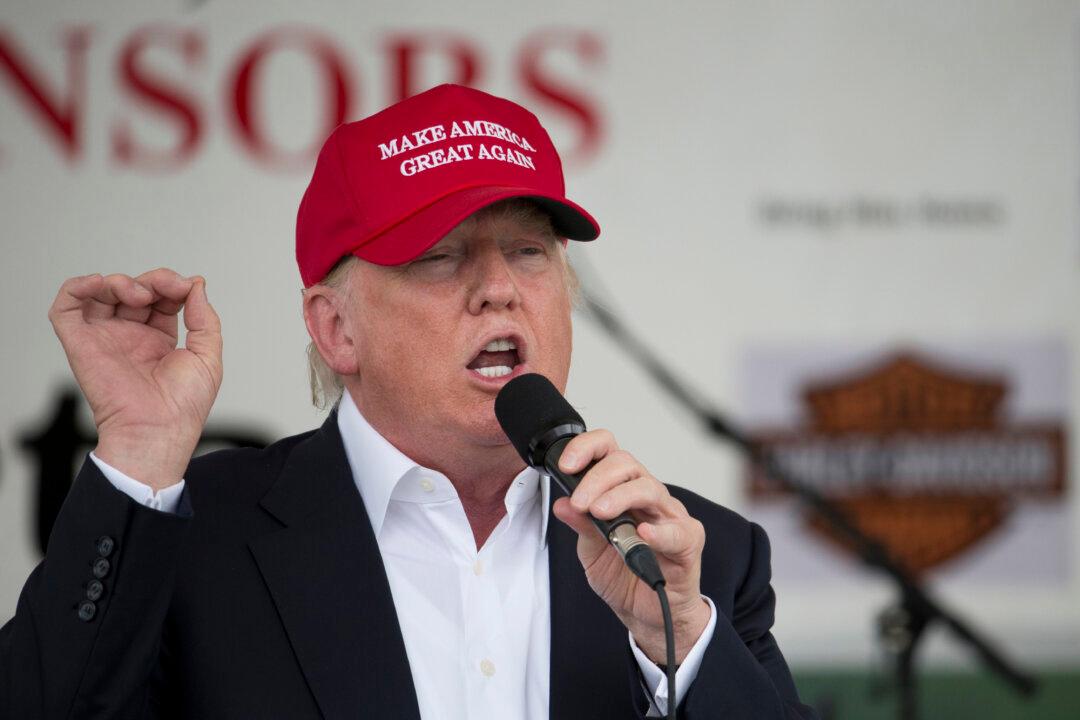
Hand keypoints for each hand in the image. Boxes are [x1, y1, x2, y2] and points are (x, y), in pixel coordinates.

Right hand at [48, 269, 222, 489]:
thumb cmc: (183, 406)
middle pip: (134, 291)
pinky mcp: (81, 344)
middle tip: (168, 287)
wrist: (158, 429)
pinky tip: (98, 284)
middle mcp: (130, 338)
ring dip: (121, 281)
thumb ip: (205, 318)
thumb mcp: (208, 355)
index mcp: (158, 341)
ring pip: (101, 293)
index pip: (161, 299)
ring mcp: (105, 339)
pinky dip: (77, 287)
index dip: (173, 286)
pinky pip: (65, 308)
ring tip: (139, 294)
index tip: (187, 287)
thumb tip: (196, 286)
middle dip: (153, 280)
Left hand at [550, 429, 709, 663]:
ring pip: (648, 488)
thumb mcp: (592, 552)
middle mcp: (648, 496)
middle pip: (627, 464)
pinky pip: (676, 531)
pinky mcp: (688, 541)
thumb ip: (581, 525)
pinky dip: (658, 531)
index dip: (587, 449)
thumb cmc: (624, 576)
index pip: (609, 452)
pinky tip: (642, 533)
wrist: (646, 614)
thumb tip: (562, 504)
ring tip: (599, 512)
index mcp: (623, 491)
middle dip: (596, 478)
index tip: (565, 465)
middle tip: (580, 503)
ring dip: (619, 497)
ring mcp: (670, 516)